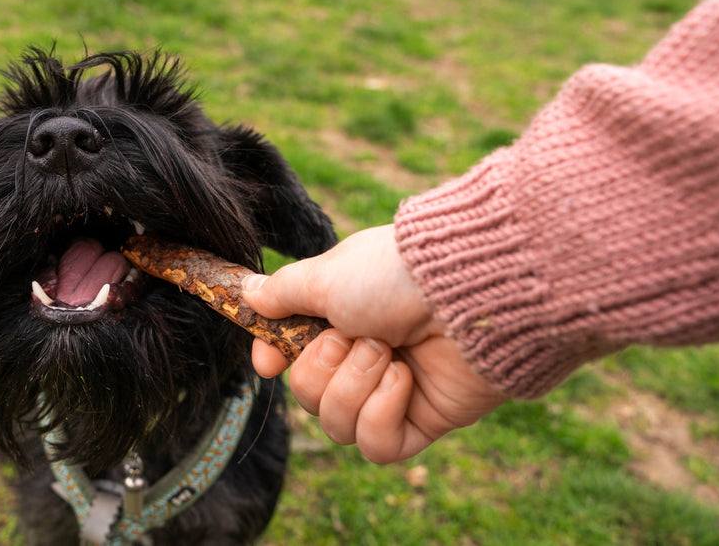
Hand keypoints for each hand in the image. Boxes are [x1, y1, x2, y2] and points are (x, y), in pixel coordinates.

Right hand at [245, 225, 506, 462]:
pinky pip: (378, 445)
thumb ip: (284, 292)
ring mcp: (396, 390)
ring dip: (355, 386)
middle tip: (354, 335)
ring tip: (387, 353)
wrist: (468, 289)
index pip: (294, 355)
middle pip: (310, 397)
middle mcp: (367, 354)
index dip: (275, 362)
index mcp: (343, 316)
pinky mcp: (425, 420)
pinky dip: (382, 413)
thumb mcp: (326, 276)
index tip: (268, 362)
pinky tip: (405, 381)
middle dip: (324, 368)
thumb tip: (249, 293)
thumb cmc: (394, 273)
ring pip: (338, 426)